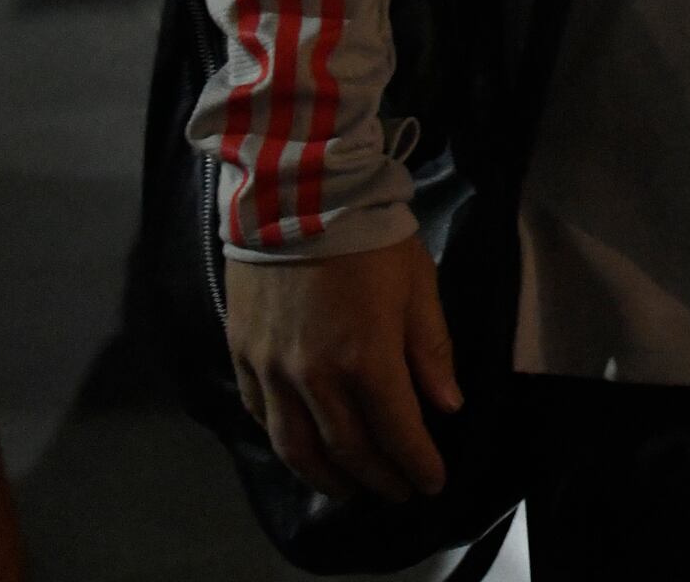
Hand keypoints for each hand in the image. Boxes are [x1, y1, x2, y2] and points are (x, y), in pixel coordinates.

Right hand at [226, 234, 459, 503]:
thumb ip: (431, 351)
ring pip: (296, 446)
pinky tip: (302, 448)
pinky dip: (284, 441)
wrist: (297, 196)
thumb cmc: (369, 237)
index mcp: (366, 358)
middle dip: (377, 478)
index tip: (432, 482)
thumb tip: (447, 406)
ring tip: (350, 489)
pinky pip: (260, 415)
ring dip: (326, 476)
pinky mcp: (242, 355)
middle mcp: (314, 376)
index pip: (397, 431)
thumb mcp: (418, 285)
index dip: (417, 463)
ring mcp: (272, 369)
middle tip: (397, 492)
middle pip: (346, 449)